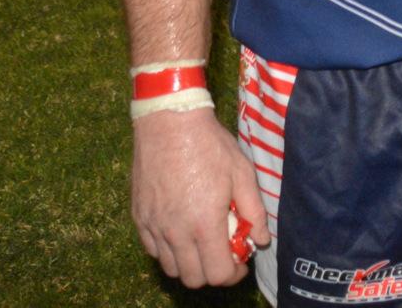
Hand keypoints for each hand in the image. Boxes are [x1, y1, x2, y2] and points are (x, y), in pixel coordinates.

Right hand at [131, 108, 264, 287]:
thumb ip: (255, 211)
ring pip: (171, 268)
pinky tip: (181, 231)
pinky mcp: (139, 218)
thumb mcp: (242, 173)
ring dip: (190, 263)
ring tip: (203, 242)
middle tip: (224, 254)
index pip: (218, 274)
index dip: (234, 274)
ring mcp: (154, 226)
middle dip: (213, 273)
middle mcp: (176, 232)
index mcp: (204, 224)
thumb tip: (261, 239)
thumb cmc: (210, 145)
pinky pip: (153, 250)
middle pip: (193, 278)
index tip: (241, 262)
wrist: (169, 123)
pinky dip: (169, 251)